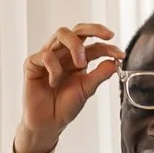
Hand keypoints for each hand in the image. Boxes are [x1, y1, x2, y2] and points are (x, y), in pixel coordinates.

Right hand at [12, 22, 121, 152]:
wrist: (47, 123)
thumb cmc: (65, 106)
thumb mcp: (87, 90)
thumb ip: (99, 75)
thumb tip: (115, 62)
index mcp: (78, 59)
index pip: (95, 45)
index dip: (108, 47)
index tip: (120, 54)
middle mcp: (64, 54)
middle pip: (78, 30)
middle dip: (94, 29)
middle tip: (107, 37)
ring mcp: (48, 56)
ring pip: (62, 34)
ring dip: (75, 45)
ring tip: (80, 64)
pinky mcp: (33, 63)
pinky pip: (46, 55)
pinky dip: (54, 68)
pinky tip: (53, 83)